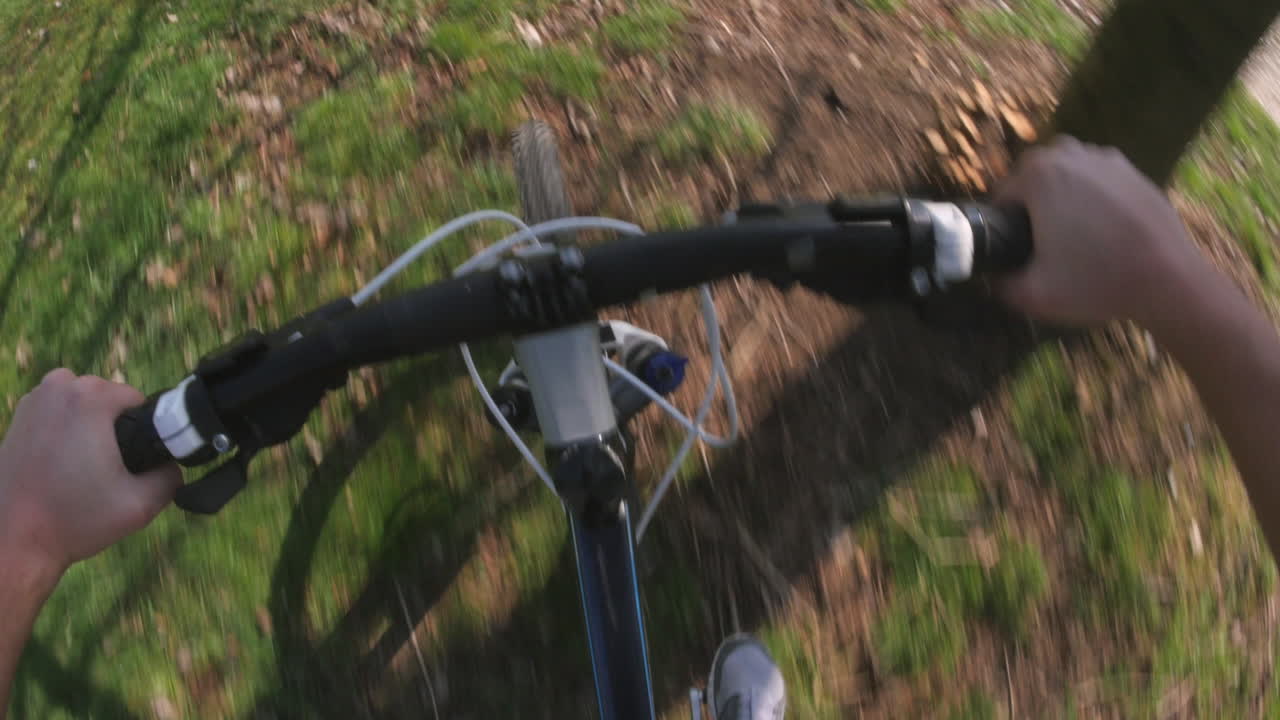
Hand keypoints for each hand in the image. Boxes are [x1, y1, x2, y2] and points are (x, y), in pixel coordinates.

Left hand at [0, 370, 180, 576]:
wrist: (15, 541)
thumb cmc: (76, 520)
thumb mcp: (141, 504)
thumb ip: (172, 476)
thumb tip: (174, 463)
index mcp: (89, 400)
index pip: (137, 400)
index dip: (145, 431)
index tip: (132, 462)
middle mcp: (58, 389)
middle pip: (109, 396)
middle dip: (116, 426)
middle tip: (110, 468)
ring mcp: (33, 400)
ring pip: (82, 400)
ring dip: (92, 422)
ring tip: (87, 463)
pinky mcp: (18, 417)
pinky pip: (58, 410)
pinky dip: (67, 427)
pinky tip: (65, 460)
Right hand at [995, 136, 1208, 327]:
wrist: (1168, 279)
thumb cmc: (1095, 281)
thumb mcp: (1032, 295)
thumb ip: (1000, 284)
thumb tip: (994, 278)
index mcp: (1039, 174)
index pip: (1001, 194)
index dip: (1001, 225)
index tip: (1015, 251)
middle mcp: (1071, 155)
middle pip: (1033, 176)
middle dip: (1032, 203)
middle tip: (1042, 243)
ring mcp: (1107, 160)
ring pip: (1068, 174)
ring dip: (1062, 196)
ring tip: (1073, 236)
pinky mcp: (1135, 172)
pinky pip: (1099, 181)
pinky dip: (1094, 199)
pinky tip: (1103, 233)